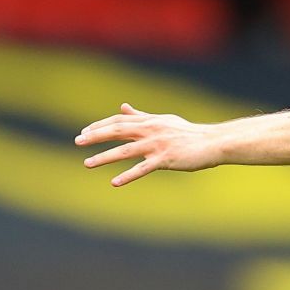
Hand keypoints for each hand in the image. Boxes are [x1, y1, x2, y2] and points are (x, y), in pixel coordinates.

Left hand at [75, 103, 219, 186]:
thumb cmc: (188, 134)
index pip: (118, 121)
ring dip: (104, 157)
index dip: (100, 126)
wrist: (212, 143)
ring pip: (125, 151)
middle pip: (117, 131)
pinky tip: (114, 182)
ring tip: (87, 163)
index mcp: (149, 122)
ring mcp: (157, 145)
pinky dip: (128, 175)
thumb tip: (122, 107)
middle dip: (95, 136)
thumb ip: (140, 116)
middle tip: (78, 141)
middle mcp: (150, 130)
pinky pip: (143, 169)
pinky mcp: (165, 159)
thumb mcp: (162, 120)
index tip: (84, 132)